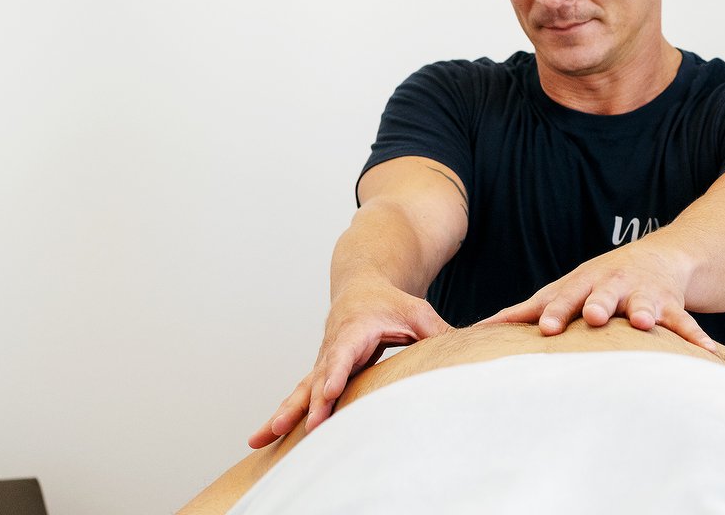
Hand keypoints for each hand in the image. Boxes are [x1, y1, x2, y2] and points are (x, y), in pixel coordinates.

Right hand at [247, 281, 449, 448]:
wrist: (361, 287)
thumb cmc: (391, 301)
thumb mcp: (418, 311)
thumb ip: (436, 332)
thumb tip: (463, 349)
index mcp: (355, 328)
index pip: (344, 353)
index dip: (335, 373)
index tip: (327, 392)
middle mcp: (334, 347)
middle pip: (318, 378)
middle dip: (308, 405)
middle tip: (299, 428)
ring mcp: (324, 361)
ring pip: (302, 390)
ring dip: (284, 414)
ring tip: (261, 438)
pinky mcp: (322, 373)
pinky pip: (302, 396)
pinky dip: (286, 415)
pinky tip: (266, 438)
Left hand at [481, 242, 716, 352]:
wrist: (662, 257)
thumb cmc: (599, 282)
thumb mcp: (568, 288)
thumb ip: (529, 309)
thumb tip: (480, 328)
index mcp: (584, 282)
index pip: (565, 296)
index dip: (557, 311)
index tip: (545, 328)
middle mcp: (614, 283)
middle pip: (604, 294)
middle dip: (600, 304)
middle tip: (595, 317)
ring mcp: (645, 292)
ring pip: (646, 302)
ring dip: (646, 312)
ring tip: (645, 323)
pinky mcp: (673, 302)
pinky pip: (685, 321)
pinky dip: (695, 338)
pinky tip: (707, 354)